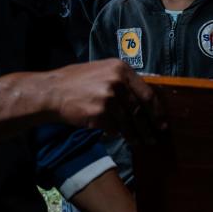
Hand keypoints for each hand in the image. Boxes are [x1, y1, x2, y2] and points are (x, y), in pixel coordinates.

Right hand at [0, 61, 162, 150]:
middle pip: (139, 110)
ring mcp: (108, 98)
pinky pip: (114, 128)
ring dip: (135, 135)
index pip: (147, 93)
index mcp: (121, 69)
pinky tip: (116, 135)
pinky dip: (116, 133)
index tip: (162, 122)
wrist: (51, 92)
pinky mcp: (100, 114)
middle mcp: (117, 82)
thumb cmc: (76, 81)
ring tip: (140, 142)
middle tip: (155, 137)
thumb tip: (145, 99)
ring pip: (128, 122)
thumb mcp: (102, 71)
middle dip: (149, 127)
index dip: (156, 110)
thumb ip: (123, 81)